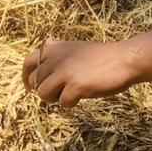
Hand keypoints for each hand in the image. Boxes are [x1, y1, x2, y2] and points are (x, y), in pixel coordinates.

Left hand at [23, 39, 139, 107]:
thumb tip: (44, 47)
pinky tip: (82, 97)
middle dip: (44, 91)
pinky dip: (71, 104)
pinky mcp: (75, 86)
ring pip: (43, 94)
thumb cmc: (102, 56)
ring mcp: (65, 72)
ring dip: (54, 99)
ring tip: (69, 95)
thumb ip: (59, 48)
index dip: (26, 77)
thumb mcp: (76, 46)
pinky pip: (62, 103)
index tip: (30, 88)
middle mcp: (56, 58)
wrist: (124, 59)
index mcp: (55, 48)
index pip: (28, 62)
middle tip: (58, 94)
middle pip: (35, 82)